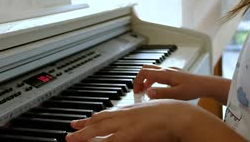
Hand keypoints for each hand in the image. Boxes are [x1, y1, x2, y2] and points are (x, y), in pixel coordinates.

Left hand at [65, 99, 192, 141]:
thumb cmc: (171, 114)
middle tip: (69, 132)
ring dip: (85, 135)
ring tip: (72, 139)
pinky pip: (111, 140)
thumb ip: (137, 119)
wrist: (180, 115)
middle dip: (82, 127)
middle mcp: (125, 115)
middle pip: (98, 121)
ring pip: (100, 130)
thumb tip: (132, 126)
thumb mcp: (149, 114)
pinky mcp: (132, 134)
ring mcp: (127, 124)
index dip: (90, 119)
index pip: (105, 114)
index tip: (79, 122)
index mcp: (129, 110)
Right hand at [133, 64, 208, 100]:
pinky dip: (153, 79)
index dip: (137, 82)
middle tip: (139, 91)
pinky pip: (159, 72)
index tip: (136, 92)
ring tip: (147, 90)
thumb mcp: (176, 95)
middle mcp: (166, 70)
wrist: (206, 85)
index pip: (144, 73)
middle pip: (146, 69)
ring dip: (146, 79)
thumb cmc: (193, 89)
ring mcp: (170, 70)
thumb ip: (161, 94)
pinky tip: (158, 88)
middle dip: (139, 79)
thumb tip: (147, 93)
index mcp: (164, 74)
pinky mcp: (174, 73)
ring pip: (152, 70)